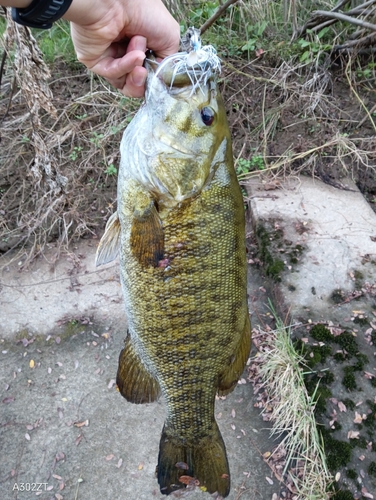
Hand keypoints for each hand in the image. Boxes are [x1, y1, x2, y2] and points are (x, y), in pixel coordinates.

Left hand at [65, 0, 179, 96]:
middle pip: (137, 82)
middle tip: (146, 69)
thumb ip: (168, 63)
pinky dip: (126, 67)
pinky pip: (113, 74)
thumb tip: (161, 80)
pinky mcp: (97, 61)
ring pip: (125, 82)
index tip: (159, 75)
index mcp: (142, 46)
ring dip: (135, 71)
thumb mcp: (169, 37)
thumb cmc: (142, 9)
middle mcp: (125, 52)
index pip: (149, 73)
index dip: (155, 78)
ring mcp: (110, 58)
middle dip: (144, 79)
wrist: (116, 0)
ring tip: (139, 54)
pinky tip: (133, 55)